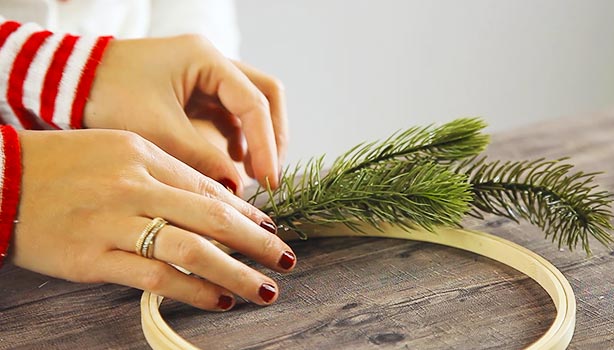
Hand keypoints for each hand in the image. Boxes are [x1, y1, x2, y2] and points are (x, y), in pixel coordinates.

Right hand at [11, 130, 295, 309]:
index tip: (273, 230)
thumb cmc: (65, 163)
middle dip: (257, 243)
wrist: (3, 179)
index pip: (210, 190)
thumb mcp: (121, 150)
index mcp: (145, 156)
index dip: (247, 214)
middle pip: (212, 219)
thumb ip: (167, 173)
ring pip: (191, 251)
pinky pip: (154, 277)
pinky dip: (191, 290)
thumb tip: (217, 201)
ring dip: (235, 273)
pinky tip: (217, 301)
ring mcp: (114, 224)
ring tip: (264, 289)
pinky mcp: (93, 258)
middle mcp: (135, 187)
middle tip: (287, 259)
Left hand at [83, 35, 287, 191]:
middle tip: (271, 175)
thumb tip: (237, 189)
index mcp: (207, 59)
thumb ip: (203, 160)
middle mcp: (212, 63)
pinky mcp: (194, 93)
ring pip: (249, 107)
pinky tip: (232, 163)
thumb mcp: (159, 131)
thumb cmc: (107, 95)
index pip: (255, 103)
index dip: (267, 144)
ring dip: (257, 139)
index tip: (269, 180)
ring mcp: (204, 76)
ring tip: (255, 174)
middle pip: (265, 96)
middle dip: (273, 137)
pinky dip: (237, 139)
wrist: (68, 84)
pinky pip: (228, 115)